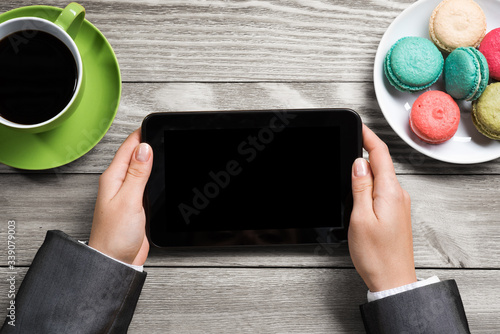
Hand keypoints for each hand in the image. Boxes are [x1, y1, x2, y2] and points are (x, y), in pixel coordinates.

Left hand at [88, 129, 152, 265]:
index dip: (142, 135)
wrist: (115, 261)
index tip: (155, 126)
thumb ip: (137, 174)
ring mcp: (128, 194)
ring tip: (165, 148)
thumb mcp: (128, 200)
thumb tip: (144, 149)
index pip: (129, 148)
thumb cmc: (114, 236)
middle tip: (164, 133)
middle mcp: (119, 183)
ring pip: (143, 169)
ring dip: (153, 159)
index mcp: (114, 178)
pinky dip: (155, 176)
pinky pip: (147, 184)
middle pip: (136, 156)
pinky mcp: (137, 204)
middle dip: (149, 143)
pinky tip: (162, 175)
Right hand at [348, 124, 415, 291]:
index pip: (381, 155)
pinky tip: (359, 189)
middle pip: (382, 163)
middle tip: (348, 142)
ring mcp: (400, 204)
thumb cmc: (376, 255)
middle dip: (365, 151)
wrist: (393, 280)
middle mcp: (399, 195)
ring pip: (382, 177)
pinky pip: (383, 190)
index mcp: (390, 193)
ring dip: (367, 168)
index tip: (359, 126)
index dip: (369, 137)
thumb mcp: (360, 217)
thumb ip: (361, 187)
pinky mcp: (397, 213)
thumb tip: (359, 163)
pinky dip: (370, 182)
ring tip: (349, 167)